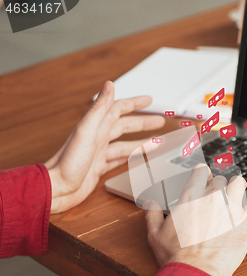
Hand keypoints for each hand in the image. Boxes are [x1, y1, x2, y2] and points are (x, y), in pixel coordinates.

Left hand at [44, 81, 164, 213]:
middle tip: (159, 121)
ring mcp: (98, 154)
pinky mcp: (98, 168)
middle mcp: (97, 139)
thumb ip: (99, 108)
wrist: (56, 188)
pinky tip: (138, 158)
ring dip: (141, 141)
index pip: (118, 109)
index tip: (149, 100)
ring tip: (156, 141)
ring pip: (125, 144)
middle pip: (124, 126)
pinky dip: (131, 157)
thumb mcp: (86, 131)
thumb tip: (109, 84)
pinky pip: (119, 160)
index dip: (134, 103)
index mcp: (95, 127)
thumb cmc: (68, 162)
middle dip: (142, 123)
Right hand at [144, 164, 246, 275]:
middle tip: (217, 197)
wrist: (195, 273)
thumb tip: (150, 203)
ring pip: (239, 183)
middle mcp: (211, 198)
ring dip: (237, 187)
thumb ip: (152, 214)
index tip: (203, 177)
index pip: (200, 172)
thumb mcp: (155, 234)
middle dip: (218, 186)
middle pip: (220, 179)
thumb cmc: (175, 257)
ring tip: (236, 194)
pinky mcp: (246, 221)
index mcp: (190, 198)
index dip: (202, 174)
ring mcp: (231, 208)